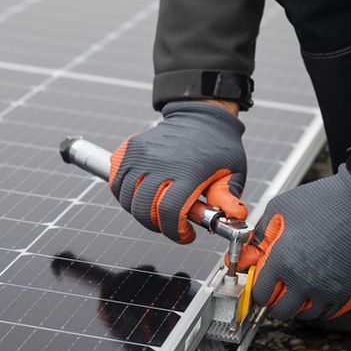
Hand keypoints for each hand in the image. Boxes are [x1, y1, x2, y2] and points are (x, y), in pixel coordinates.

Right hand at [110, 101, 246, 242]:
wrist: (200, 115)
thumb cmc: (218, 146)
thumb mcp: (233, 171)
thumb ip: (228, 197)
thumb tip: (234, 217)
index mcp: (187, 171)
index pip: (169, 212)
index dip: (174, 231)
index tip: (185, 234)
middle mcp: (160, 162)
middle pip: (143, 209)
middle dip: (156, 225)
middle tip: (169, 224)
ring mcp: (141, 155)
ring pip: (126, 198)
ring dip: (139, 212)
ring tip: (156, 210)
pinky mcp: (129, 150)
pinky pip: (117, 182)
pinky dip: (124, 195)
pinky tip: (141, 196)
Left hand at [236, 164, 350, 319]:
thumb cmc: (324, 201)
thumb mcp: (280, 208)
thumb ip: (261, 233)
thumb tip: (250, 251)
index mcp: (282, 261)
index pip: (260, 294)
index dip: (259, 289)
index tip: (262, 282)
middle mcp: (303, 280)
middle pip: (280, 311)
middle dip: (275, 301)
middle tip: (278, 287)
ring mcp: (326, 289)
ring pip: (304, 315)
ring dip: (298, 305)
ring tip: (299, 287)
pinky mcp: (346, 291)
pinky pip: (328, 313)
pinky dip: (320, 306)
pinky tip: (317, 291)